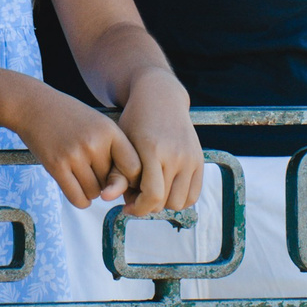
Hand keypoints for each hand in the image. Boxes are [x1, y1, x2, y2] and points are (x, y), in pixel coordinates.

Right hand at [13, 83, 141, 209]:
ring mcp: (74, 155)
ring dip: (91, 191)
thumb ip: (113, 150)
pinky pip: (78, 198)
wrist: (33, 105)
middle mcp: (94, 143)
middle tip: (92, 170)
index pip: (134, 167)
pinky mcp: (56, 166)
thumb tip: (123, 189)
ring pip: (95, 193)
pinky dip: (80, 200)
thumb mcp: (98, 123)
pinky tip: (76, 188)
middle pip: (112, 182)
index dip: (131, 179)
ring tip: (82, 175)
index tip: (123, 179)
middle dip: (105, 181)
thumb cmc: (69, 117)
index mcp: (109, 130)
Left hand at [113, 68, 201, 217]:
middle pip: (165, 202)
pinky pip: (193, 195)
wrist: (161, 97)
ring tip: (150, 190)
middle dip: (147, 205)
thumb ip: (117, 173)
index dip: (138, 208)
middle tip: (135, 195)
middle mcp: (176, 155)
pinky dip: (180, 199)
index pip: (153, 195)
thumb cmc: (135, 121)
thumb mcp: (121, 143)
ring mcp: (190, 158)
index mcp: (153, 150)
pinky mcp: (199, 160)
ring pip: (180, 203)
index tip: (126, 207)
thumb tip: (107, 198)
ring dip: (164, 203)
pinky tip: (165, 188)